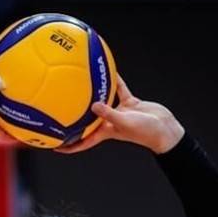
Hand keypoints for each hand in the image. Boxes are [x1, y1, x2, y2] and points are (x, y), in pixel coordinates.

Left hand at [55, 76, 184, 154]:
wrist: (164, 129)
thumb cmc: (146, 132)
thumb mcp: (125, 123)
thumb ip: (109, 113)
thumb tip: (93, 105)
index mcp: (105, 132)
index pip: (82, 142)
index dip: (68, 145)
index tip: (53, 145)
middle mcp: (108, 122)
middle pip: (87, 121)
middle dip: (74, 118)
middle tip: (59, 110)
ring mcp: (118, 112)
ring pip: (102, 102)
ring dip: (92, 95)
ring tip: (79, 85)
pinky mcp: (129, 103)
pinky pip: (118, 90)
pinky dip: (114, 82)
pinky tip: (108, 71)